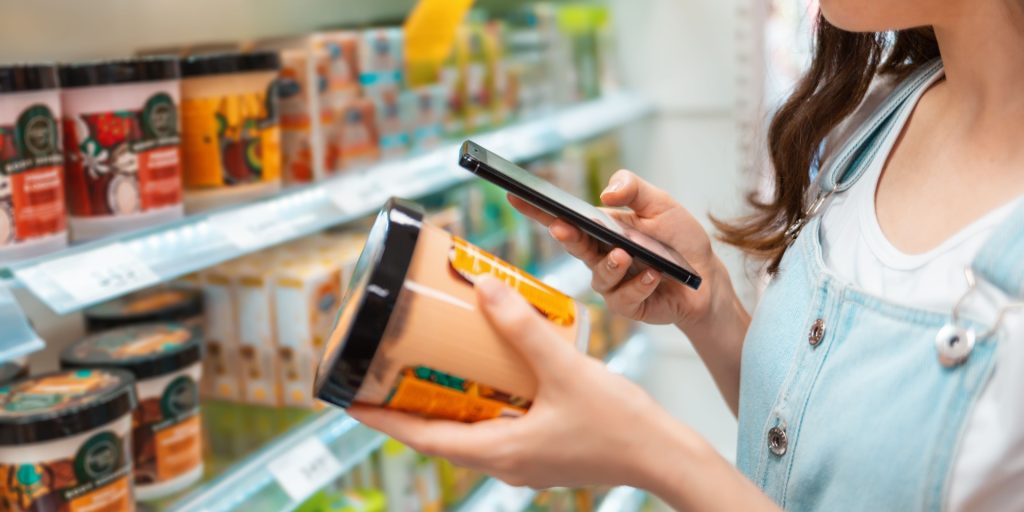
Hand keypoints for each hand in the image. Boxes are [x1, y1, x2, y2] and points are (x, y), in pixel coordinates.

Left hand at [349, 277, 688, 489]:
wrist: (664, 456)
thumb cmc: (620, 424)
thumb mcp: (566, 369)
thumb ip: (523, 327)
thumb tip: (484, 286)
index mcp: (500, 451)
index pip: (422, 437)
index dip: (381, 419)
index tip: (347, 401)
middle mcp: (505, 463)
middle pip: (439, 435)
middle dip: (407, 407)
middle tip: (383, 374)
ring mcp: (524, 461)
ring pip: (468, 432)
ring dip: (445, 403)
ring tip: (428, 367)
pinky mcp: (542, 452)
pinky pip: (497, 428)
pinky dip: (481, 404)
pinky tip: (490, 375)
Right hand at [509, 170, 720, 327]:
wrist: (706, 278)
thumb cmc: (680, 240)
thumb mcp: (661, 204)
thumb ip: (634, 189)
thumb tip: (606, 192)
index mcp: (602, 229)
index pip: (565, 217)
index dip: (538, 209)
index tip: (516, 196)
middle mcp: (600, 256)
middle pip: (573, 246)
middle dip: (566, 237)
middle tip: (561, 228)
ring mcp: (611, 283)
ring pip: (598, 276)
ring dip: (611, 265)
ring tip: (627, 256)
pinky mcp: (626, 305)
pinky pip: (623, 298)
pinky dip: (639, 285)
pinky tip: (654, 277)